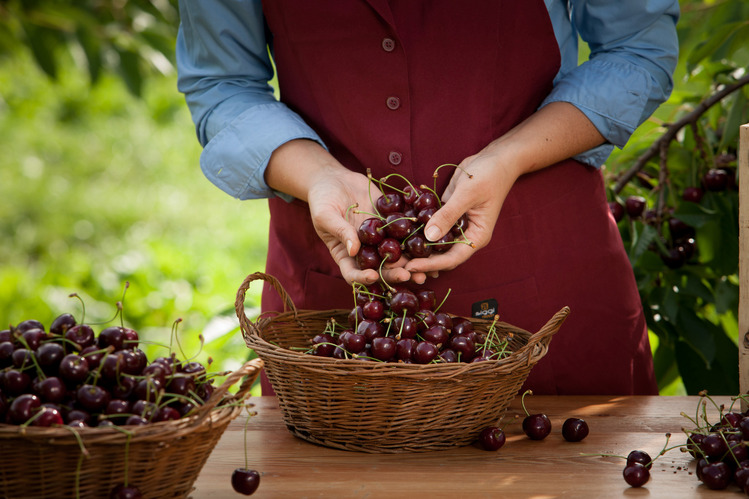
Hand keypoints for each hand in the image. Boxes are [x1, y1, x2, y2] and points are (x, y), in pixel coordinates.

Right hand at [307, 168, 418, 284]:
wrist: (335, 180)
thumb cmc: (322, 199)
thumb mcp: (325, 214)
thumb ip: (340, 231)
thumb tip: (354, 249)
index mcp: (346, 254)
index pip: (353, 273)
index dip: (363, 278)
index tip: (374, 276)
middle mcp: (365, 250)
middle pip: (381, 268)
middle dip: (396, 274)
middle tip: (410, 275)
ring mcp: (380, 238)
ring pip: (398, 254)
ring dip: (413, 262)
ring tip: (428, 267)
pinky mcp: (392, 223)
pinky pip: (406, 232)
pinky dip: (418, 238)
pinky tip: (431, 241)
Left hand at [404, 150, 521, 274]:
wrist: (495, 159)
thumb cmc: (488, 175)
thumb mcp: (467, 194)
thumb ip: (448, 215)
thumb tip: (429, 237)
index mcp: (476, 236)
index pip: (452, 258)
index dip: (431, 264)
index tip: (410, 267)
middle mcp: (466, 235)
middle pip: (441, 255)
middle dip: (421, 261)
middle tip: (398, 264)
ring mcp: (456, 225)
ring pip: (435, 243)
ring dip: (418, 247)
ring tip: (396, 253)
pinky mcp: (447, 213)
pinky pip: (431, 225)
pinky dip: (418, 229)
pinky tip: (400, 231)